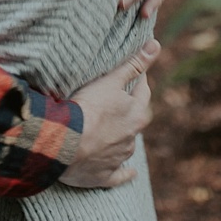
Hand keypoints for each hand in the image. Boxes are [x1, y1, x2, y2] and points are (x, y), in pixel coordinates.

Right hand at [60, 39, 160, 188]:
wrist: (63, 144)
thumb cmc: (87, 109)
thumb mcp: (111, 81)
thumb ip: (135, 64)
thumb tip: (157, 44)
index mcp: (137, 114)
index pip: (143, 92)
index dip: (137, 82)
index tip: (133, 76)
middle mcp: (132, 138)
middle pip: (136, 119)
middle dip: (131, 111)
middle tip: (121, 103)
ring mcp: (118, 158)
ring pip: (127, 146)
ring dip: (122, 139)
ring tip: (111, 131)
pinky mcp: (103, 176)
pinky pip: (118, 176)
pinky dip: (123, 174)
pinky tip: (130, 174)